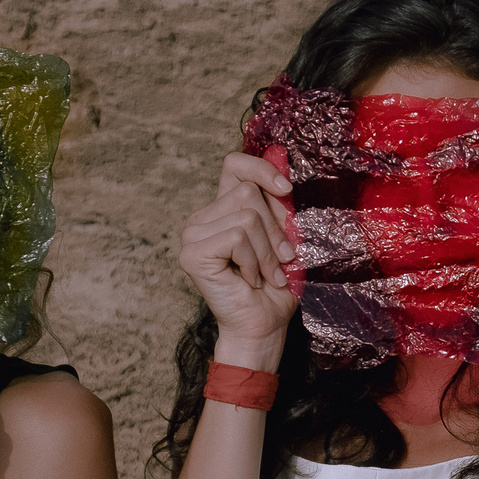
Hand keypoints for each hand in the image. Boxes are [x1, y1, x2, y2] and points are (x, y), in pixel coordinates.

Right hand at [180, 154, 299, 365]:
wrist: (264, 325)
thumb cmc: (275, 286)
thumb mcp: (285, 236)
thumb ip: (280, 201)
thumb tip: (281, 152)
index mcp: (223, 209)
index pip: (234, 165)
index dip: (261, 168)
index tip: (286, 190)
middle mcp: (203, 217)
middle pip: (248, 193)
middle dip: (274, 231)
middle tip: (279, 262)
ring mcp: (192, 233)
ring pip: (247, 216)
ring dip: (267, 252)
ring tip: (265, 275)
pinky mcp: (191, 252)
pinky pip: (237, 237)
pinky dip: (253, 261)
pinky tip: (248, 280)